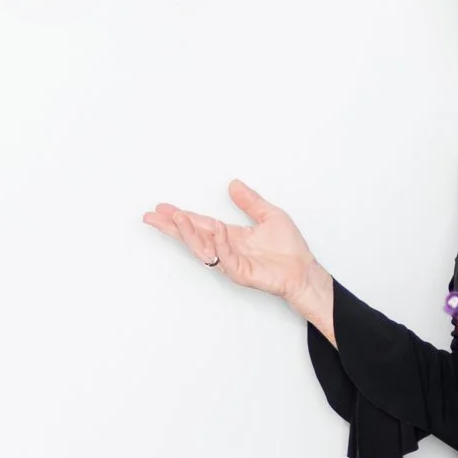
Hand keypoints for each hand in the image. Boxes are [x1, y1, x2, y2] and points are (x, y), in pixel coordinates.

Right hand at [144, 180, 327, 305]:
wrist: (304, 271)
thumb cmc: (289, 249)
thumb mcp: (269, 215)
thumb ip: (250, 201)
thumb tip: (235, 184)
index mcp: (230, 235)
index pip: (200, 224)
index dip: (181, 216)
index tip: (162, 208)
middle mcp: (226, 248)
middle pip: (192, 236)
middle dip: (172, 227)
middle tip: (153, 216)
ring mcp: (231, 262)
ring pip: (203, 248)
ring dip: (190, 233)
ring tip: (178, 218)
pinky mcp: (241, 273)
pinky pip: (225, 258)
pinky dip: (219, 244)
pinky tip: (215, 229)